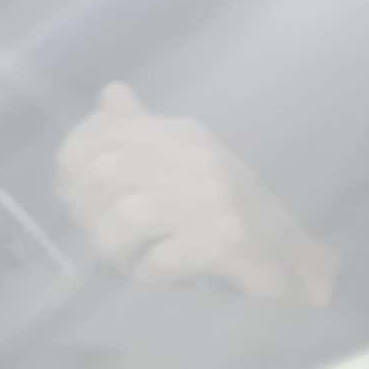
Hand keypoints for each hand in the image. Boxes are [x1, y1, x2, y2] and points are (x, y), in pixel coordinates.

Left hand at [52, 81, 335, 305]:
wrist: (297, 262)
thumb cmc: (234, 214)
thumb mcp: (189, 162)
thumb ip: (145, 131)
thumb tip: (111, 93)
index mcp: (185, 134)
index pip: (102, 135)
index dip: (72, 168)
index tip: (73, 196)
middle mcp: (199, 158)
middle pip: (106, 175)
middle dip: (90, 214)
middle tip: (103, 238)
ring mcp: (216, 199)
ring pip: (126, 217)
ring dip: (115, 249)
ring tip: (127, 261)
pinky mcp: (228, 241)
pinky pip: (159, 258)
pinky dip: (149, 273)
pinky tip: (158, 276)